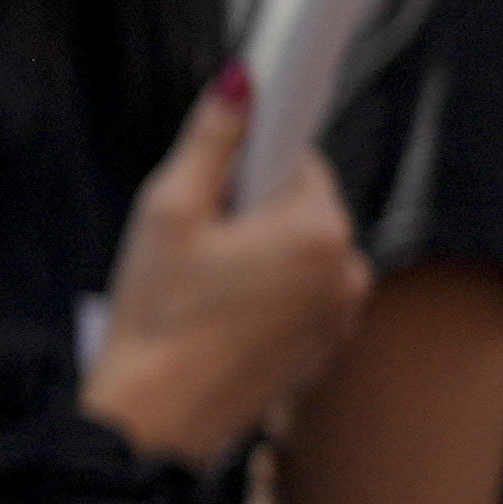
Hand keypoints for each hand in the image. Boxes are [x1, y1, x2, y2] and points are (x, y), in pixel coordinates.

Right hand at [92, 81, 373, 460]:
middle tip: (192, 241)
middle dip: (248, 211)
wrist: (154, 419)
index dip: (248, 158)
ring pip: (297, 253)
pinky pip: (298, 295)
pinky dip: (264, 294)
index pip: (298, 156)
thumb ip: (211, 141)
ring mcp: (340, 315)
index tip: (221, 172)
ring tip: (201, 285)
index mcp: (319, 231)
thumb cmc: (158, 320)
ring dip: (256, 254)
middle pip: (298, 207)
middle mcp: (347, 271)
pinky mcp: (323, 348)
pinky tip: (217, 315)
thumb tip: (241, 84)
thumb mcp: (167, 212)